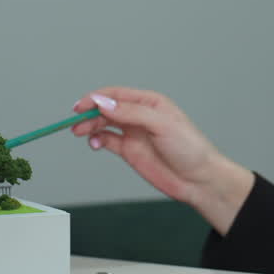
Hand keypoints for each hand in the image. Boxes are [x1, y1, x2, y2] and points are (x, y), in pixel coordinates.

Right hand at [71, 87, 253, 234]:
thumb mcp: (161, 125)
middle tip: (75, 122)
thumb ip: (132, 113)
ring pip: (103, 124)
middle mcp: (139, 115)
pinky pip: (107, 141)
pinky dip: (97, 140)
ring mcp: (134, 133)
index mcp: (150, 102)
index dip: (96, 98)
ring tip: (80, 133)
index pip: (116, 94)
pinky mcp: (130, 151)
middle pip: (106, 109)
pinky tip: (94, 144)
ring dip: (89, 126)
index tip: (81, 106)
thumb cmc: (189, 148)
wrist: (198, 179)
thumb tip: (104, 103)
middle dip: (88, 113)